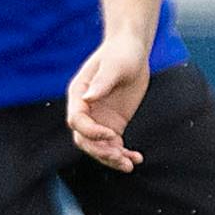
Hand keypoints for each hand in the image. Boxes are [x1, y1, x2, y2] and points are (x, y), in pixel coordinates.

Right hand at [65, 36, 155, 171]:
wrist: (133, 50)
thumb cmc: (122, 52)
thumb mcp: (115, 65)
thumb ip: (102, 81)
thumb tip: (88, 97)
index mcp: (79, 94)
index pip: (77, 121)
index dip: (91, 132)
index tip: (112, 134)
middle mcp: (86, 110)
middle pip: (85, 139)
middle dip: (100, 151)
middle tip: (121, 158)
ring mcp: (99, 119)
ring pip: (99, 147)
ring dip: (112, 159)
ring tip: (130, 164)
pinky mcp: (114, 124)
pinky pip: (114, 145)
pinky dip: (124, 154)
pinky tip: (137, 158)